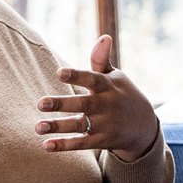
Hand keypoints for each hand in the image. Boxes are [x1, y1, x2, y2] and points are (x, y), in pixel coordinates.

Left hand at [35, 35, 158, 161]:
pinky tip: (46, 145)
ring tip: (38, 126)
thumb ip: (102, 59)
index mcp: (108, 86)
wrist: (144, 126)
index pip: (92, 79)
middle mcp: (106, 105)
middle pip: (82, 104)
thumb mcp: (115, 77)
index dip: (76, 76)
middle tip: (40, 103)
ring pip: (79, 125)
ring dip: (58, 126)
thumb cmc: (122, 94)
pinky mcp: (102, 141)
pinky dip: (65, 145)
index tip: (59, 73)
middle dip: (62, 104)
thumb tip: (104, 37)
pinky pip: (82, 144)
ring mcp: (105, 124)